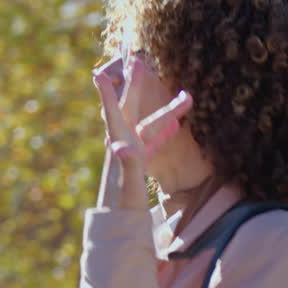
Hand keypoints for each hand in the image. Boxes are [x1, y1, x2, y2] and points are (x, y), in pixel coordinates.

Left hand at [93, 56, 192, 208]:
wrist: (118, 229)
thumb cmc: (123, 209)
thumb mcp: (129, 186)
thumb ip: (129, 165)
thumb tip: (122, 146)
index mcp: (120, 147)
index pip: (114, 114)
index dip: (107, 93)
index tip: (98, 72)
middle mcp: (123, 146)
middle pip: (130, 108)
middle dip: (134, 84)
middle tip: (137, 58)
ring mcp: (131, 154)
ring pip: (148, 125)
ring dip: (167, 112)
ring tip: (189, 97)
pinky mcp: (138, 165)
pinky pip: (152, 143)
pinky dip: (163, 132)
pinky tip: (174, 126)